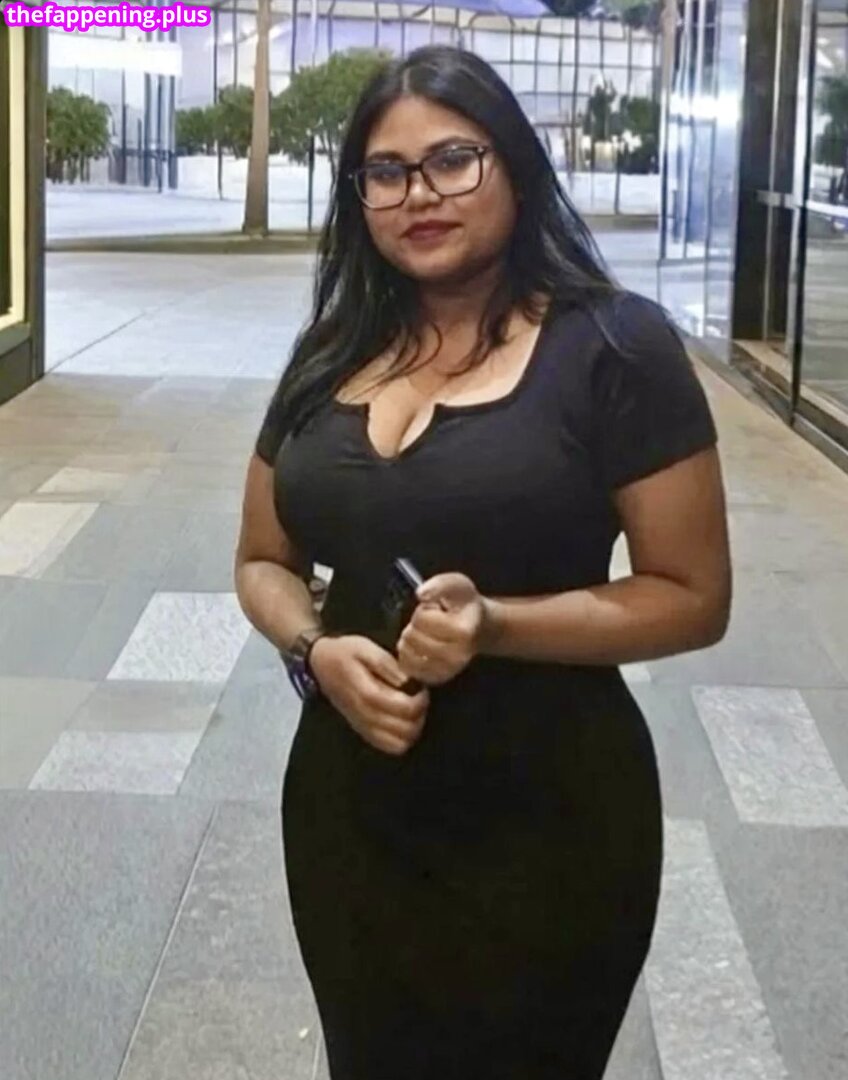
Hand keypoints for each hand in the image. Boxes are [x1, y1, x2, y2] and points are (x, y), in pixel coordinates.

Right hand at [308, 634, 429, 756]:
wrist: (320, 663)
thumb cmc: (344, 652)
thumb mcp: (365, 647)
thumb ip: (387, 664)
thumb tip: (407, 680)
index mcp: (365, 692)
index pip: (401, 707)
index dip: (419, 701)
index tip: (422, 689)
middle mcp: (363, 714)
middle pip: (403, 729)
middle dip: (419, 715)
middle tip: (420, 698)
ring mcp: (362, 726)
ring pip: (397, 744)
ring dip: (412, 729)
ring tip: (413, 710)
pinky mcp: (362, 731)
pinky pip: (387, 747)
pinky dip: (401, 739)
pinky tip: (403, 721)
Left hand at [397, 572, 494, 686]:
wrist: (478, 627)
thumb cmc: (465, 605)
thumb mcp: (456, 585)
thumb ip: (439, 585)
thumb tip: (421, 593)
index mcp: (464, 630)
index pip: (421, 619)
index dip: (424, 610)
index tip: (436, 610)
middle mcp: (459, 655)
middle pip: (413, 637)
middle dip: (415, 625)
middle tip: (430, 623)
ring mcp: (448, 669)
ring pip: (408, 653)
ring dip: (410, 640)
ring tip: (426, 634)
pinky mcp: (437, 678)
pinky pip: (408, 667)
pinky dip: (408, 655)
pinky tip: (420, 647)